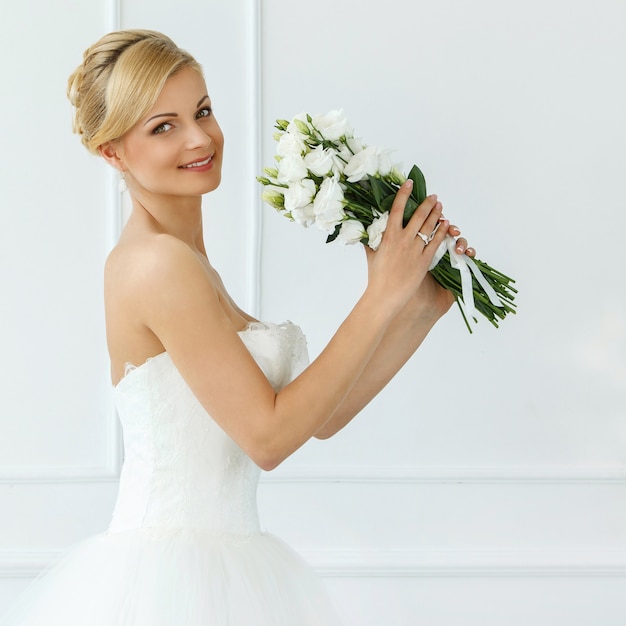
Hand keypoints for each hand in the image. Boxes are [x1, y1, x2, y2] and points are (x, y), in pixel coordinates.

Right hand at [364, 180, 447, 313]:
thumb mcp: (371, 254)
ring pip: (429, 226)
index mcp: (388, 236)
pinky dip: (441, 232)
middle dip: (426, 203)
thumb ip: (371, 241)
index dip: (404, 194)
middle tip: (432, 196)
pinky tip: (445, 224)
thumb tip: (367, 231)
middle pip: (418, 215)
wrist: (385, 295)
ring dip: (435, 214)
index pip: (397, 209)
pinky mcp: (424, 260)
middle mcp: (403, 239)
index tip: (409, 183)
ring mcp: (415, 249)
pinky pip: (436, 242)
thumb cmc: (376, 277)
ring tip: (440, 206)